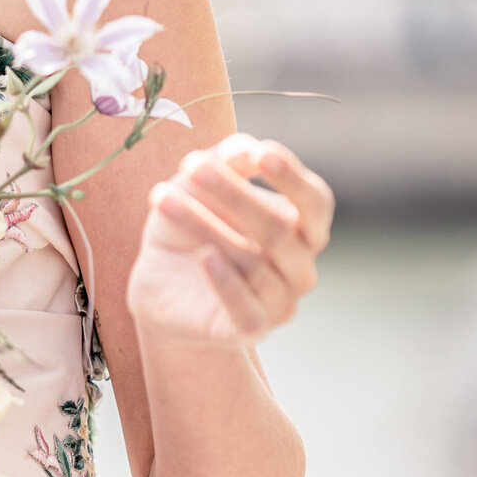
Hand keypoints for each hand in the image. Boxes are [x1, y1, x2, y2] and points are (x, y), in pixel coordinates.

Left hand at [126, 133, 334, 347]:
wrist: (162, 285)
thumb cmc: (192, 226)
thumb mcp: (201, 186)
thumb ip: (228, 162)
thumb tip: (250, 147)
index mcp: (302, 228)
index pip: (314, 201)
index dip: (292, 177)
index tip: (261, 153)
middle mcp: (300, 266)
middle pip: (280, 229)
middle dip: (235, 195)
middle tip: (192, 167)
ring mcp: (281, 301)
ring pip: (253, 262)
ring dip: (204, 226)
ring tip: (161, 197)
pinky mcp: (252, 328)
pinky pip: (248, 309)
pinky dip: (228, 283)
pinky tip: (205, 258)